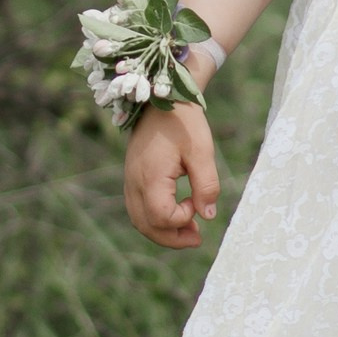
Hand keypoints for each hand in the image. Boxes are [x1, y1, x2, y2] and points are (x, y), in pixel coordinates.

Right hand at [124, 97, 217, 247]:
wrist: (161, 98)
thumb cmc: (183, 122)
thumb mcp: (202, 151)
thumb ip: (206, 185)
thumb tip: (207, 216)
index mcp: (150, 177)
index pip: (161, 217)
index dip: (182, 218)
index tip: (198, 201)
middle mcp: (134, 182)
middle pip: (146, 225)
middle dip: (172, 238)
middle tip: (197, 238)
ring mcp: (130, 180)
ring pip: (140, 220)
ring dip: (163, 231)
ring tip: (189, 231)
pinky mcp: (132, 177)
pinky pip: (138, 209)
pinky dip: (155, 219)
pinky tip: (175, 214)